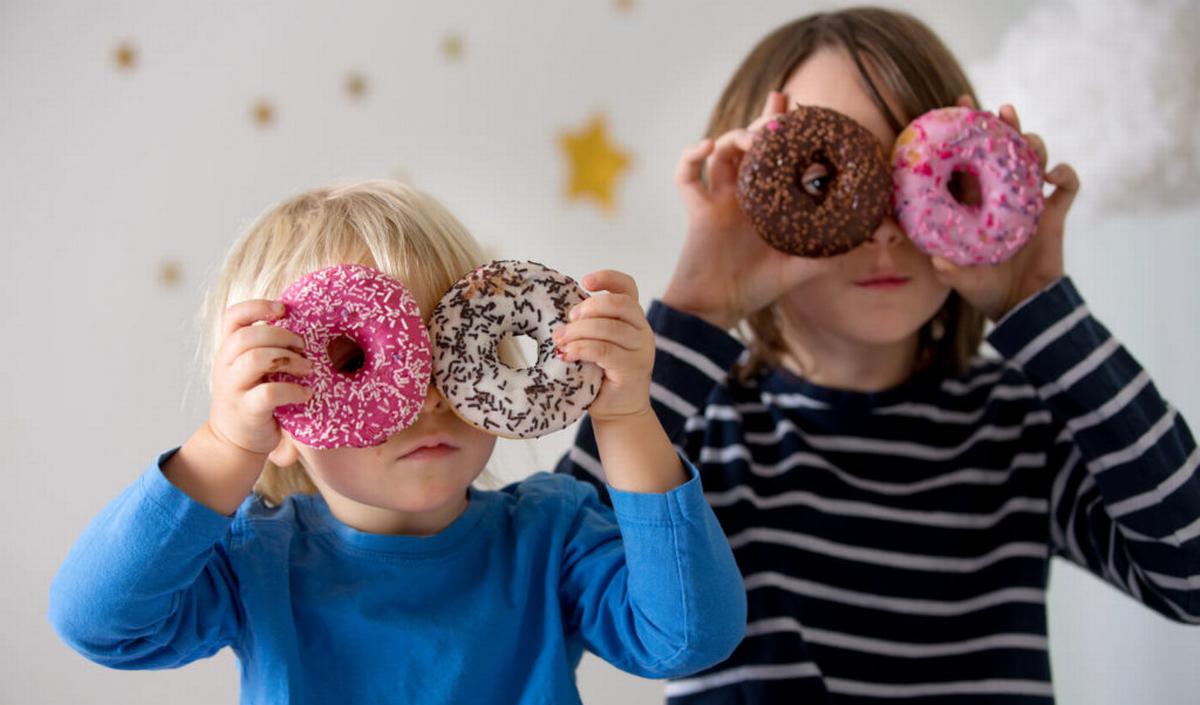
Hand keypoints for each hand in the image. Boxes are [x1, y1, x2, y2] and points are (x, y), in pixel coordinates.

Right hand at [208, 299, 312, 455]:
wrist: (233, 442)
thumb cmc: (252, 398)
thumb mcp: (253, 369)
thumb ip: (268, 348)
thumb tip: (306, 327)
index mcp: (229, 350)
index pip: (233, 317)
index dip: (258, 306)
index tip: (283, 310)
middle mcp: (226, 366)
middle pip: (247, 336)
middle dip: (281, 335)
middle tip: (303, 347)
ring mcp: (234, 389)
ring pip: (256, 359)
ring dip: (289, 359)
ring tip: (308, 368)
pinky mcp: (247, 410)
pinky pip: (269, 392)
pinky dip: (293, 390)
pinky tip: (305, 394)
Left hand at [553, 270, 654, 422]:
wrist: (617, 412)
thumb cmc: (601, 375)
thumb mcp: (596, 342)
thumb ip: (589, 324)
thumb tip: (562, 310)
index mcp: (633, 318)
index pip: (628, 287)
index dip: (608, 278)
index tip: (584, 281)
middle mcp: (642, 330)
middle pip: (620, 304)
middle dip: (589, 307)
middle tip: (568, 319)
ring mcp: (641, 350)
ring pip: (610, 328)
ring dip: (579, 331)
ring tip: (560, 340)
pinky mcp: (633, 369)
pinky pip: (604, 351)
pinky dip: (581, 349)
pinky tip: (567, 354)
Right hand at [665, 90, 826, 328]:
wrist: (719, 307)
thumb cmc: (757, 287)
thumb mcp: (802, 267)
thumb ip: (831, 254)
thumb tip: (872, 242)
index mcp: (767, 201)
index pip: (779, 156)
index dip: (788, 131)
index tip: (805, 110)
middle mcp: (744, 193)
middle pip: (751, 144)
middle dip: (765, 120)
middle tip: (782, 105)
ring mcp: (719, 198)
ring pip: (722, 152)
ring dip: (735, 136)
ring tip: (754, 137)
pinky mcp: (698, 209)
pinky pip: (686, 176)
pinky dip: (691, 156)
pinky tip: (707, 146)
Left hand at [929, 97, 1080, 320]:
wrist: (1023, 307)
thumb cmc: (985, 292)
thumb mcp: (963, 282)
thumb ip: (951, 273)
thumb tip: (938, 262)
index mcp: (973, 204)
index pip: (966, 161)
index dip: (963, 135)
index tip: (958, 107)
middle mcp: (1000, 197)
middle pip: (1003, 150)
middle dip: (1004, 125)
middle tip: (1001, 109)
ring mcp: (1029, 202)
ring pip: (1034, 160)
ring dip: (1034, 144)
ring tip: (1027, 141)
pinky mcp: (1053, 214)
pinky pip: (1066, 187)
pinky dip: (1065, 175)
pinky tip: (1054, 175)